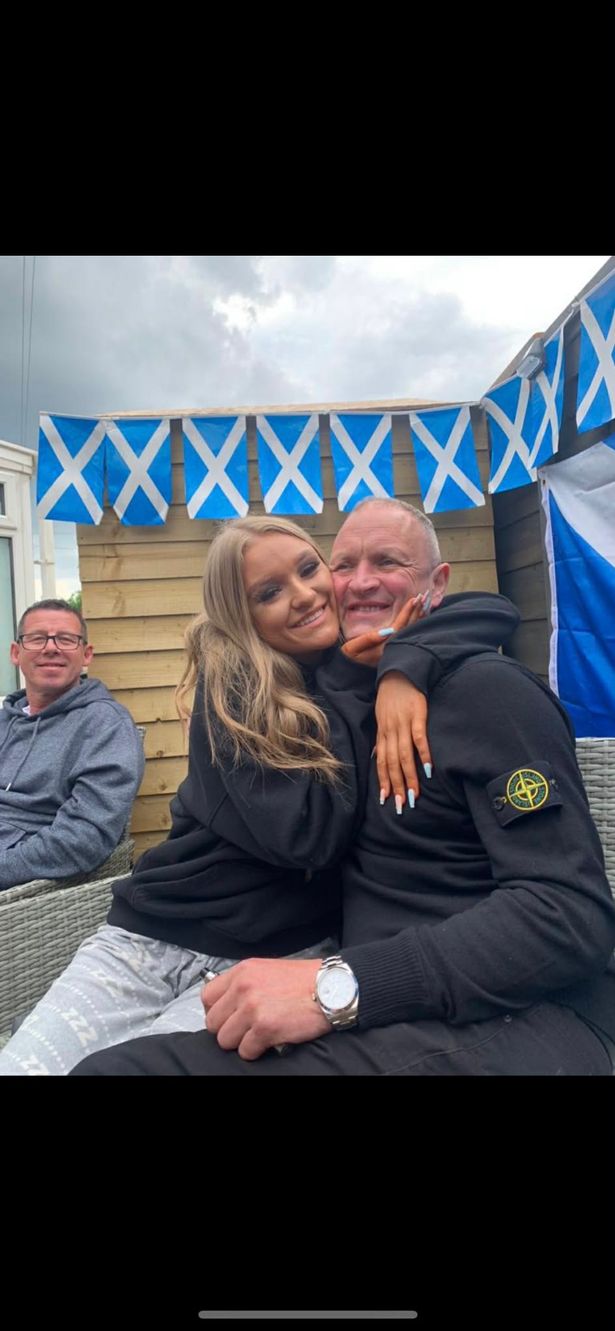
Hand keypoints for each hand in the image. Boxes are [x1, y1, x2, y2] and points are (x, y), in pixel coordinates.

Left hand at [201, 957, 330, 1059]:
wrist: (333, 987)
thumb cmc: (305, 981)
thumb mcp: (268, 970)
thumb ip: (245, 983)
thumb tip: (228, 1003)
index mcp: (243, 972)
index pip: (207, 996)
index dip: (216, 1012)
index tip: (227, 1018)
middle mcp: (243, 988)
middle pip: (213, 1022)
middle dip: (228, 1030)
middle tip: (245, 1031)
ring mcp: (252, 1008)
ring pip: (226, 1040)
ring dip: (241, 1042)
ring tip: (258, 1036)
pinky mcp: (265, 1028)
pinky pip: (245, 1051)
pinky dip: (256, 1051)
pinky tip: (270, 1042)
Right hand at [341, 592, 425, 666]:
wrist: (352, 673)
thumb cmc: (351, 658)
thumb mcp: (353, 648)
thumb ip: (368, 639)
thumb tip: (386, 630)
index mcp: (386, 646)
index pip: (400, 625)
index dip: (407, 611)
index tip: (414, 599)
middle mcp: (394, 647)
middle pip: (410, 626)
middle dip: (418, 611)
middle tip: (425, 596)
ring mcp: (397, 649)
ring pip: (412, 630)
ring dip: (420, 616)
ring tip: (426, 603)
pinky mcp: (396, 648)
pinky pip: (410, 634)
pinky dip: (417, 623)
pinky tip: (422, 616)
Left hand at [375, 672, 431, 808]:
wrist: (399, 672)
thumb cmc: (391, 698)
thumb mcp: (382, 718)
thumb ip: (382, 739)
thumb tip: (378, 757)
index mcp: (382, 734)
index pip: (382, 762)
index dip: (383, 781)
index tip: (385, 800)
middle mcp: (390, 732)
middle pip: (392, 764)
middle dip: (396, 786)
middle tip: (400, 805)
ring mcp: (404, 724)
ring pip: (404, 755)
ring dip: (409, 777)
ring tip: (413, 794)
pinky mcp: (417, 715)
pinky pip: (419, 738)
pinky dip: (423, 754)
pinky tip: (428, 769)